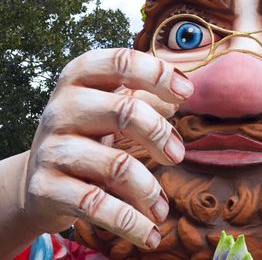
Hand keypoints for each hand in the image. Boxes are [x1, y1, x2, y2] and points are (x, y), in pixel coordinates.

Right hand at [23, 48, 192, 249]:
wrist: (38, 181)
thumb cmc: (86, 136)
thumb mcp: (110, 110)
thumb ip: (143, 99)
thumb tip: (178, 96)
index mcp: (80, 79)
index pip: (121, 62)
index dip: (157, 74)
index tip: (188, 93)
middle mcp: (62, 108)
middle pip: (124, 111)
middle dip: (160, 135)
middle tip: (178, 156)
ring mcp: (52, 148)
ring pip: (117, 165)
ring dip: (149, 190)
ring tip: (161, 208)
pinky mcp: (47, 187)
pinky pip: (98, 206)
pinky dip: (131, 223)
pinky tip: (150, 233)